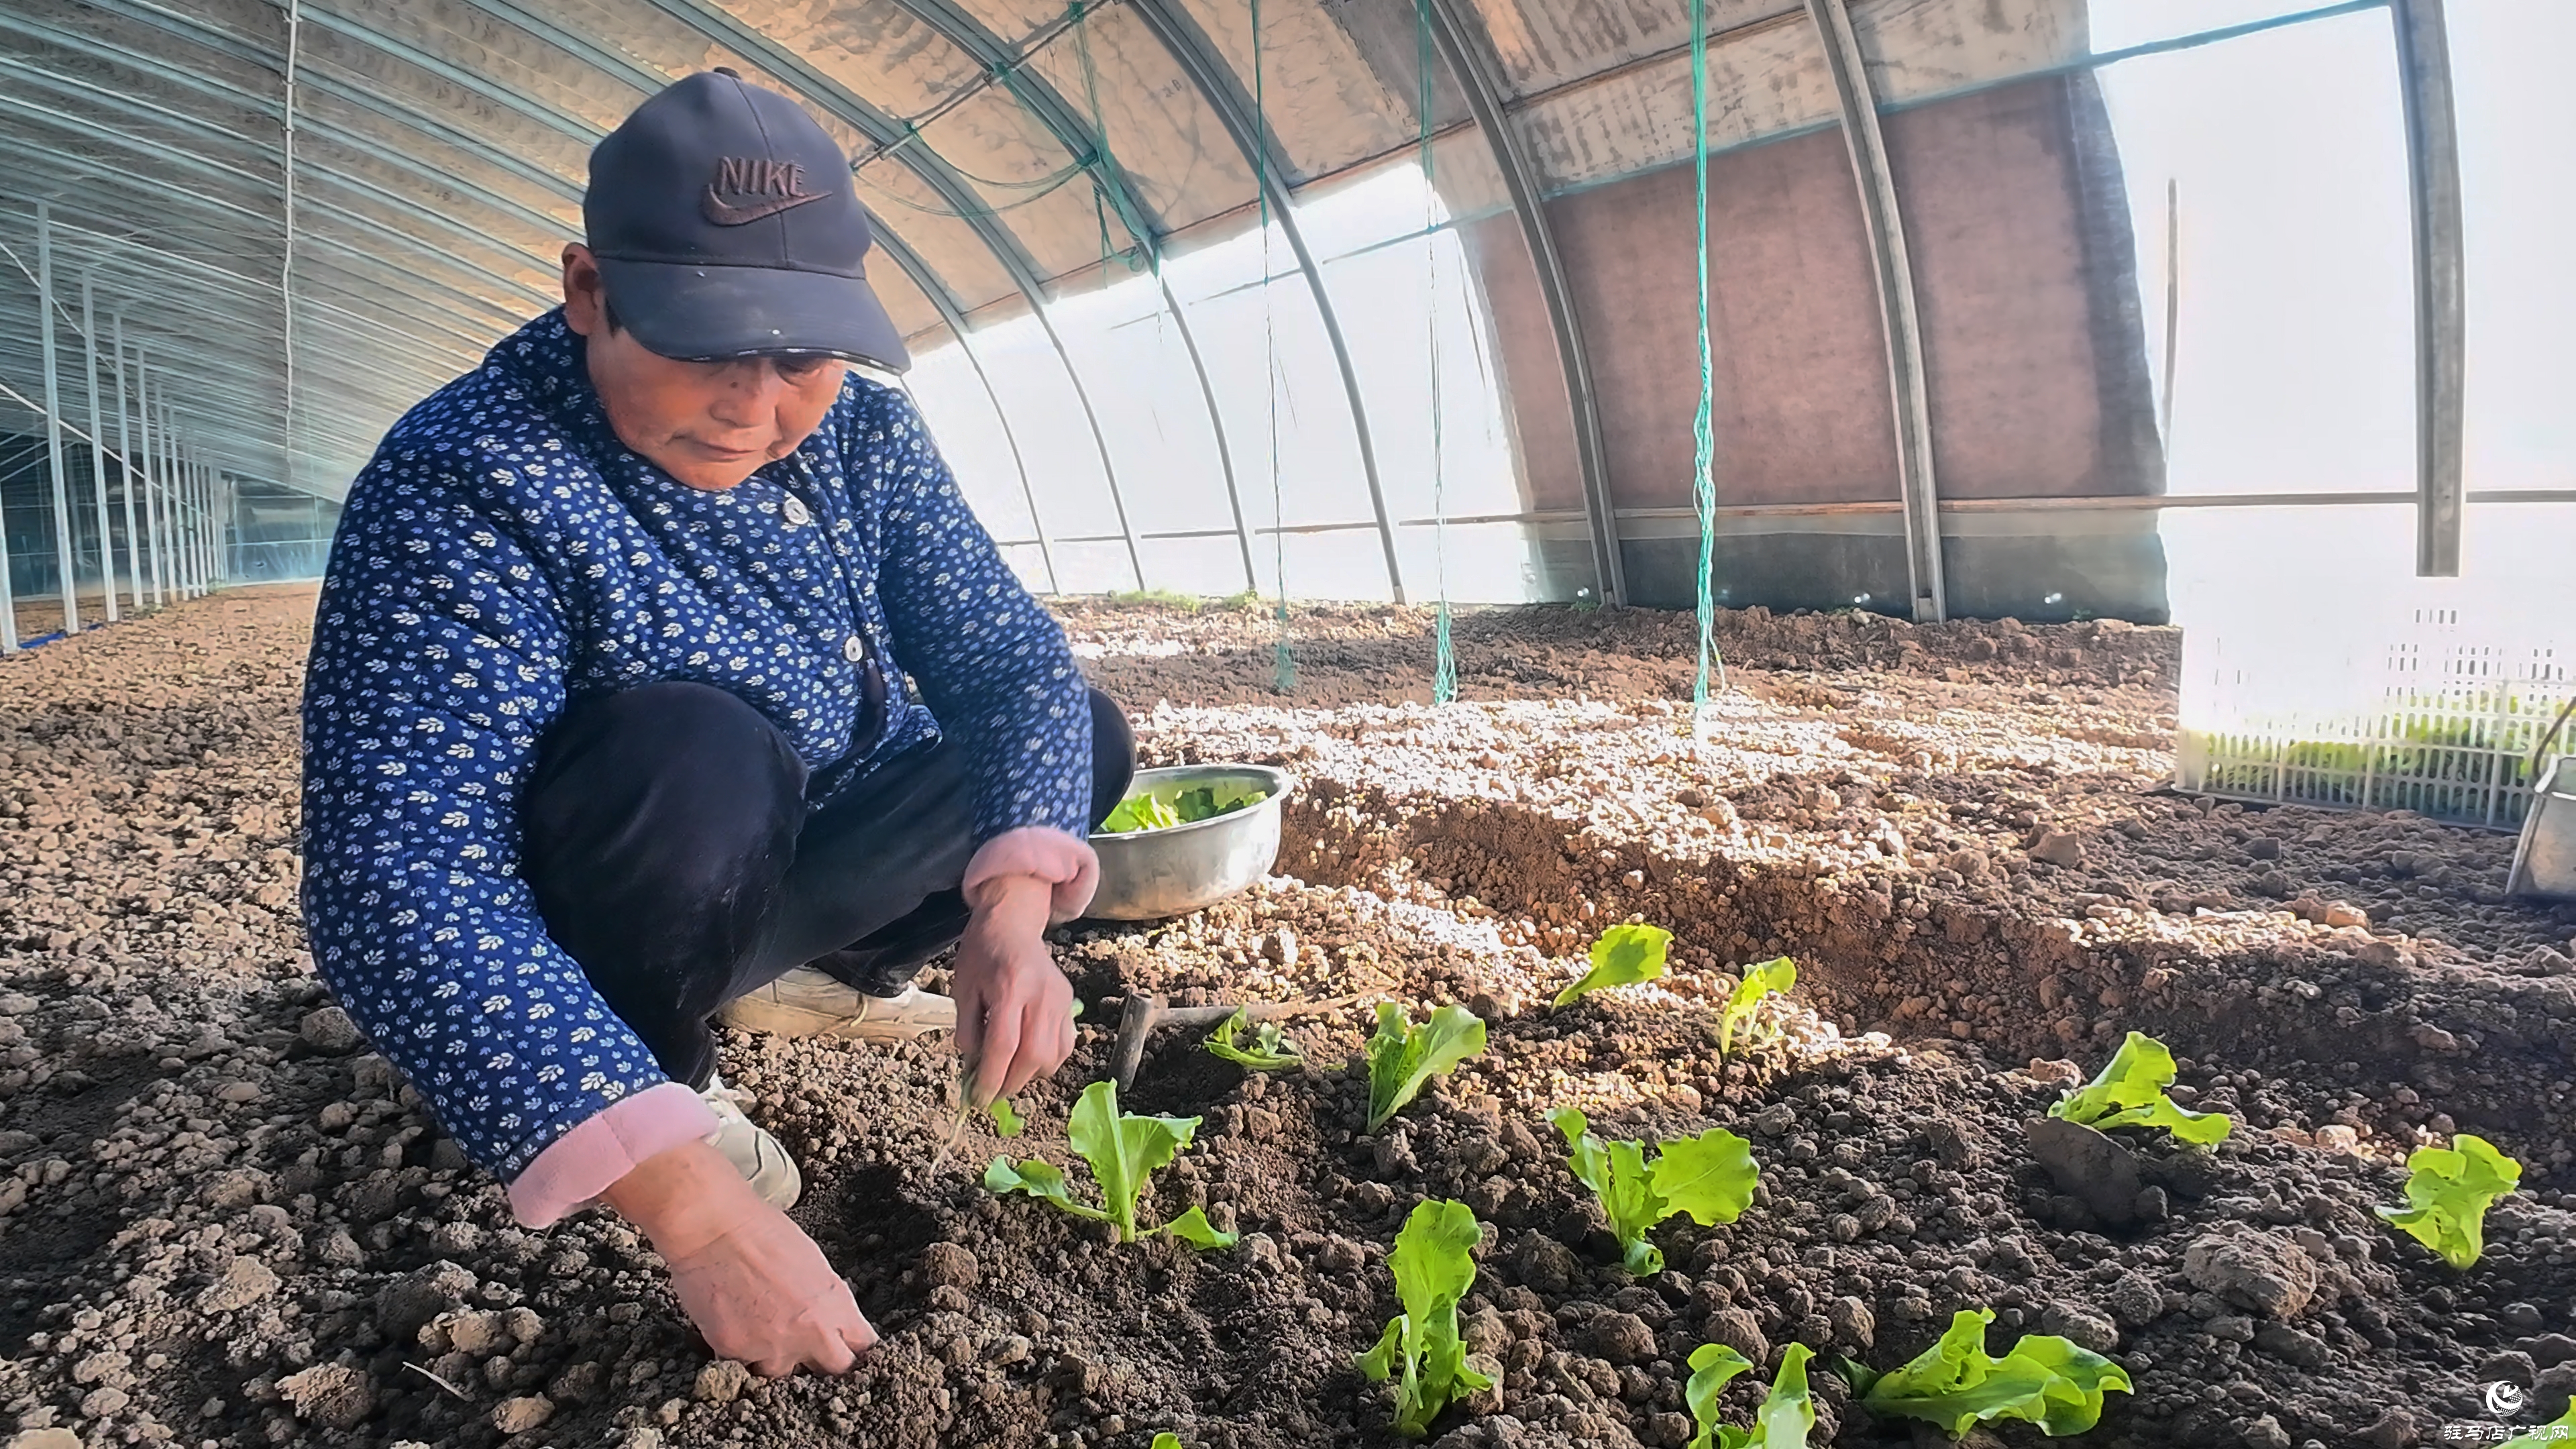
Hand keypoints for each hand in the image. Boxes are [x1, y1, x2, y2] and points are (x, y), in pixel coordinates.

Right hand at [603, 1140, 875, 1375]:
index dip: (854, 1350)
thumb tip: (831, 1323)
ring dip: (775, 1356)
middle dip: (823, 1362)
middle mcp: (811, 1333)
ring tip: (757, 1322)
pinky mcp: (736, 1353)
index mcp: (835, 1304)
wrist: (713, 1227)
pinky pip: (742, 1366)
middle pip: (833, 1370)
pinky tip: (732, 1320)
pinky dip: (739, 1351)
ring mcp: (773, 1347)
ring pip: (782, 1372)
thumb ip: (827, 1301)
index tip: (846, 1349)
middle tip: (805, 1344)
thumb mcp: (813, 1263)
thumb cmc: (762, 1232)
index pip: (863, 1347)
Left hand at [950, 873, 1073, 1105]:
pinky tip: (1027, 1059)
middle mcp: (1040, 995)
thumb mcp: (962, 989)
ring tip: (1008, 1075)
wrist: (1012, 923)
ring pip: (1052, 1056)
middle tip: (991, 1093)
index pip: (1003, 1045)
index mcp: (1009, 987)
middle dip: (1010, 1083)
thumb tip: (974, 1068)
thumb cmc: (981, 954)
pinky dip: (1047, 1062)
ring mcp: (1059, 999)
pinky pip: (1064, 1046)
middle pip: (1032, 1056)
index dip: (991, 1078)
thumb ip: (968, 1030)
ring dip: (1028, 1076)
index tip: (978, 1099)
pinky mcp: (1069, 1003)